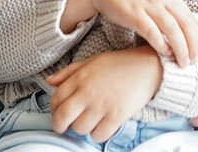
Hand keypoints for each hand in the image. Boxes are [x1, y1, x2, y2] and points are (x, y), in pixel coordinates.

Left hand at [46, 45, 161, 140]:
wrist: (148, 67)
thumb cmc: (119, 64)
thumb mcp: (92, 61)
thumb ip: (69, 72)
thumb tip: (49, 81)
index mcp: (81, 77)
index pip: (56, 98)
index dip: (54, 109)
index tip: (59, 111)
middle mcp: (88, 92)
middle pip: (62, 117)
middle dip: (59, 126)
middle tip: (64, 127)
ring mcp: (102, 105)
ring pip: (80, 128)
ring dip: (81, 128)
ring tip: (89, 121)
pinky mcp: (117, 116)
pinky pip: (98, 135)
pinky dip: (98, 134)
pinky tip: (102, 125)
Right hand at [66, 0, 197, 66]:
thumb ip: (166, 8)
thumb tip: (180, 29)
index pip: (189, 17)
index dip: (197, 36)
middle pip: (185, 23)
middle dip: (193, 44)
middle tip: (194, 61)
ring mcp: (147, 5)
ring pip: (172, 28)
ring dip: (180, 47)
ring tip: (183, 62)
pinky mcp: (133, 13)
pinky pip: (152, 31)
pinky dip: (161, 44)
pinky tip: (165, 53)